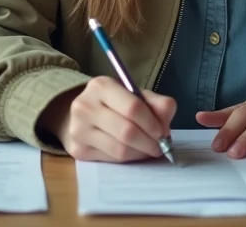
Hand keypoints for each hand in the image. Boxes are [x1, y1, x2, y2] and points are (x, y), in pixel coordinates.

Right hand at [39, 77, 175, 162]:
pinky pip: (111, 159)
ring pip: (120, 149)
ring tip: (150, 150)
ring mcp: (78, 130)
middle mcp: (85, 106)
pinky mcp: (78, 150)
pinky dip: (129, 158)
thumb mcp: (134, 95)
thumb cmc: (113, 104)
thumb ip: (156, 102)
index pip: (133, 107)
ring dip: (141, 153)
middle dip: (149, 142)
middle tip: (161, 146)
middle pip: (126, 131)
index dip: (153, 123)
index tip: (164, 132)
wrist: (80, 115)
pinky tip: (134, 152)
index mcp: (101, 86)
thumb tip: (168, 115)